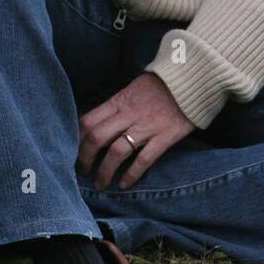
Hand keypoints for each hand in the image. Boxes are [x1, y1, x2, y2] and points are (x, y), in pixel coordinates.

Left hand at [77, 73, 194, 188]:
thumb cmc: (161, 85)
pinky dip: (131, 174)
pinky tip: (124, 184)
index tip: (71, 152)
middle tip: (81, 172)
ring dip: (104, 171)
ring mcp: (147, 126)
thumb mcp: (132, 89)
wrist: (193, 80)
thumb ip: (116, 106)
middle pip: (96, 138)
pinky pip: (143, 159)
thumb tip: (98, 122)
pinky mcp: (165, 137)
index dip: (76, 139)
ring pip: (116, 152)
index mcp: (119, 101)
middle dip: (84, 158)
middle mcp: (129, 114)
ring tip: (99, 184)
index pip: (88, 121)